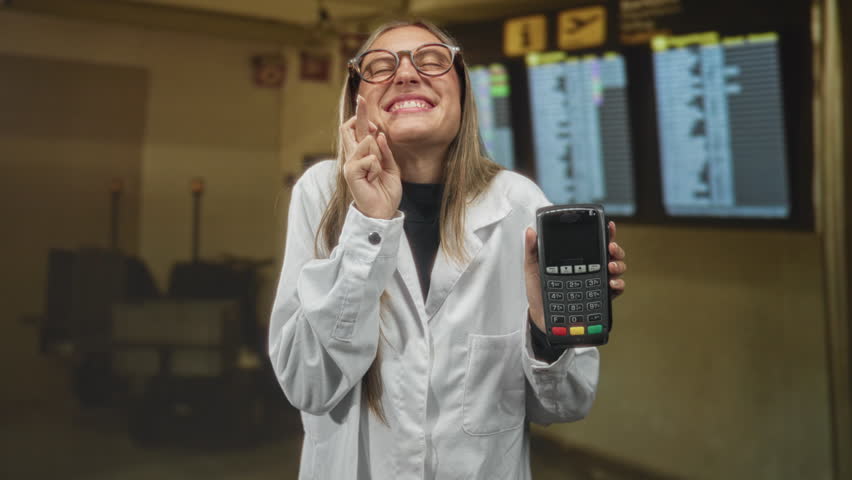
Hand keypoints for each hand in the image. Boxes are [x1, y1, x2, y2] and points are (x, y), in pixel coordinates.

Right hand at [340, 95, 401, 219]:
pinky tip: (373, 179)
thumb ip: (384, 152)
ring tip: (377, 172)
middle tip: (362, 98)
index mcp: (362, 155)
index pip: (357, 131)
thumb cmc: (385, 191)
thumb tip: (379, 134)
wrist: (382, 211)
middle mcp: (353, 157)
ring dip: (377, 154)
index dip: (361, 116)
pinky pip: (369, 158)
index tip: (364, 102)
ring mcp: (350, 164)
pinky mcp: (350, 172)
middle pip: (350, 128)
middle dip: (359, 113)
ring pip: (365, 142)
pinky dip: (376, 167)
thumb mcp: (390, 168)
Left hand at [524, 221, 627, 332]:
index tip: (608, 226)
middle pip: (610, 253)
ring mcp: (596, 282)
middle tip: (610, 248)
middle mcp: (589, 268)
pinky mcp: (599, 298)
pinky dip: (618, 285)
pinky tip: (612, 283)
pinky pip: (615, 289)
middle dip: (615, 248)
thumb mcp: (533, 268)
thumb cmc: (538, 291)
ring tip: (610, 266)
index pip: (593, 241)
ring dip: (618, 264)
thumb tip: (530, 231)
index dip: (604, 232)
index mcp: (576, 258)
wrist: (541, 316)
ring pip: (616, 268)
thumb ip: (532, 249)